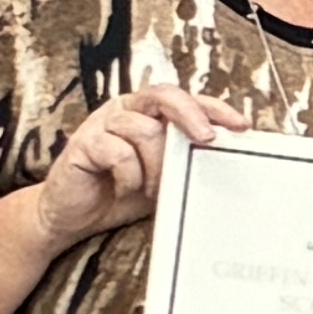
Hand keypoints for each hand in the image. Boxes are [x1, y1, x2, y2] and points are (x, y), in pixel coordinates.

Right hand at [31, 82, 238, 252]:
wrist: (71, 218)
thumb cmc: (119, 194)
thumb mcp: (161, 177)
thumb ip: (182, 161)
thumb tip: (223, 159)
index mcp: (146, 114)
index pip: (185, 99)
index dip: (214, 107)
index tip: (241, 126)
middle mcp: (125, 111)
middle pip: (164, 95)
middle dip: (191, 115)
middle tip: (208, 139)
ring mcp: (102, 124)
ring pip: (143, 129)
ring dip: (155, 165)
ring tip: (149, 189)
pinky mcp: (83, 143)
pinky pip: (118, 152)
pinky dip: (129, 175)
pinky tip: (123, 188)